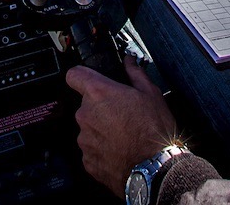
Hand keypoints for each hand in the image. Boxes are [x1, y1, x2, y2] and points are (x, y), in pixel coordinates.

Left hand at [66, 57, 178, 195]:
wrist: (155, 169)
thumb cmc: (154, 131)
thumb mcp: (151, 94)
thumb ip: (135, 73)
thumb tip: (129, 61)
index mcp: (99, 93)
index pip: (74, 75)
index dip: (82, 76)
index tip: (90, 80)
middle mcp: (86, 115)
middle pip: (86, 104)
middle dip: (101, 107)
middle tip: (121, 113)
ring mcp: (85, 139)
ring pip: (89, 127)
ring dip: (101, 128)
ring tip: (123, 135)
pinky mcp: (87, 160)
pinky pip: (92, 148)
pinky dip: (102, 148)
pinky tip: (120, 150)